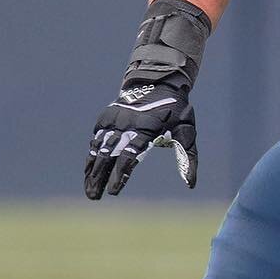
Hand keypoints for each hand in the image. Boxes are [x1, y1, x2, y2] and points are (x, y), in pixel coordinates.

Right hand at [84, 82, 196, 198]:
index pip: (129, 155)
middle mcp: (126, 124)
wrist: (157, 82)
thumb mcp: (187, 132)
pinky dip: (91, 156)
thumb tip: (191, 184)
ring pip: (98, 148)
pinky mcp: (106, 117)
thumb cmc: (176, 111)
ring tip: (90, 190)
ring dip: (92, 170)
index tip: (114, 192)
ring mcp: (114, 119)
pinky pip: (96, 140)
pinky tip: (88, 173)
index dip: (120, 174)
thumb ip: (188, 158)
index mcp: (146, 127)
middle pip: (109, 154)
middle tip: (94, 197)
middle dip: (100, 177)